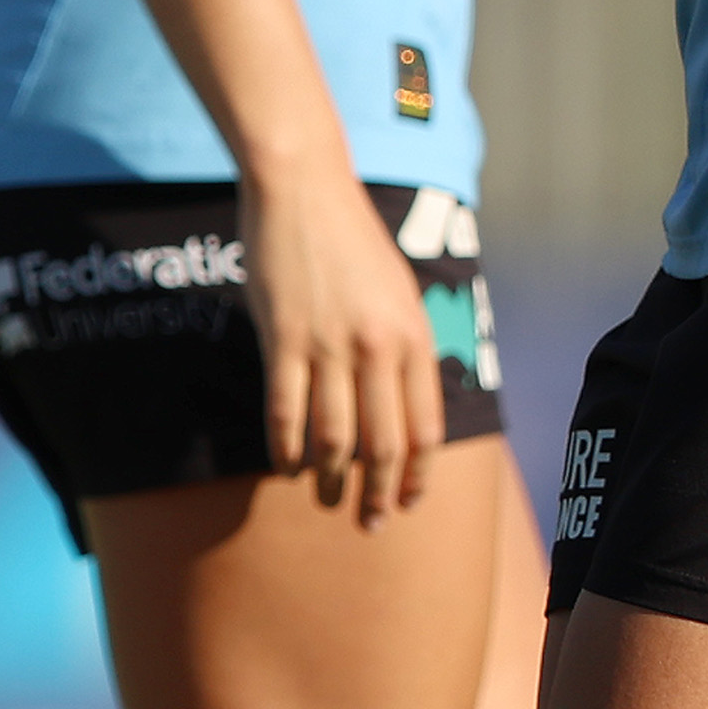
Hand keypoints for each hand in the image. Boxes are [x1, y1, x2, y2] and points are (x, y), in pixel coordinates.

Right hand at [240, 162, 442, 523]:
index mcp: (413, 335)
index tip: (407, 503)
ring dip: (332, 481)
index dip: (416, 475)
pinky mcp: (283, 338)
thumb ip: (402, 346)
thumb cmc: (351, 238)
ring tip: (327, 502)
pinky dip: (286, 448)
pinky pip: (286, 410)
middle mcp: (377, 347)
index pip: (424, 427)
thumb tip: (400, 405)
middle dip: (379, 493)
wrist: (304, 185)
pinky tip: (286, 466)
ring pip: (335, 437)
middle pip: (383, 444)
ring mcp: (329, 344)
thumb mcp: (397, 290)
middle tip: (370, 523)